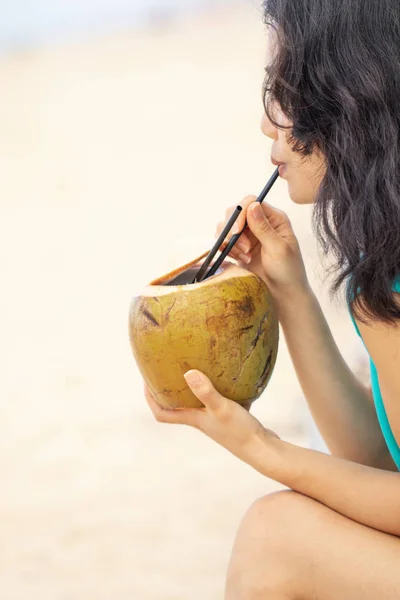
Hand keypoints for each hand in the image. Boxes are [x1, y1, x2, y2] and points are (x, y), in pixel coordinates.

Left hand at [144, 370, 278, 464]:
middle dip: (169, 389)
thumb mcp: (222, 408)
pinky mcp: (231, 418)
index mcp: (193, 419)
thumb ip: (206, 392)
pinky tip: (228, 374)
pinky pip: (218, 400)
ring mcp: (216, 420)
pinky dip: (218, 388)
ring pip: (198, 403)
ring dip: (193, 388)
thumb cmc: (241, 432)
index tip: (146, 380)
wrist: (265, 451)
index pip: (162, 413)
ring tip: (194, 366)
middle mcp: (201, 420)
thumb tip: (188, 373)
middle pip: (177, 406)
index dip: (150, 398)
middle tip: (167, 367)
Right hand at [216, 196, 308, 299]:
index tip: (237, 231)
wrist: (283, 293)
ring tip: (246, 257)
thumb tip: (252, 205)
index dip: (240, 213)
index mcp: (274, 219)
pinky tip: (241, 261)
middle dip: (234, 230)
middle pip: (234, 212)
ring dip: (231, 242)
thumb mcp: (278, 249)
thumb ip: (263, 228)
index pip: (251, 202)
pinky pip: (223, 241)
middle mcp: (260, 223)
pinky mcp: (239, 247)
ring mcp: (248, 235)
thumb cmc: (288, 271)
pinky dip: (227, 250)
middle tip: (244, 249)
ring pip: (226, 226)